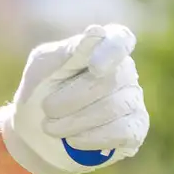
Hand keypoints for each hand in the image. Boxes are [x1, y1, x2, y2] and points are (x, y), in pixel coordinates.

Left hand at [5, 23, 148, 173]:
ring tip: (53, 127)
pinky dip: (89, 138)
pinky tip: (74, 140)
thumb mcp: (43, 67)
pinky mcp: (136, 129)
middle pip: (107, 81)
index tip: (94, 67)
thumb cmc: (40, 91)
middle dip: (69, 99)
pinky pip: (121, 132)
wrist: (37, 135)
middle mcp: (124, 70)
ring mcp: (133, 99)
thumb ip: (68, 51)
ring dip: (73, 122)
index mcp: (103, 46)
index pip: (120, 39)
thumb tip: (97, 33)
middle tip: (47, 109)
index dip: (110, 52)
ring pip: (111, 108)